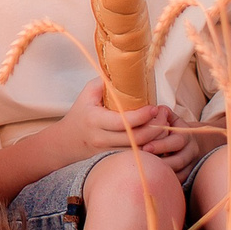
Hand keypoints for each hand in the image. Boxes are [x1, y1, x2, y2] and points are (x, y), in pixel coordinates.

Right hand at [59, 83, 176, 154]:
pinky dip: (149, 148)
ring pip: (138, 150)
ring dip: (156, 139)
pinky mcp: (113, 159)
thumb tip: (127, 70)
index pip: (123, 122)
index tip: (154, 107)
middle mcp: (101, 139)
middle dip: (155, 128)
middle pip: (135, 138)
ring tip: (163, 125)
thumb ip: (106, 82)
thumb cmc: (80, 113)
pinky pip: (136, 156)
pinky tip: (156, 137)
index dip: (142, 116)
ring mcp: (107, 152)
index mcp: (95, 120)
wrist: (66, 141)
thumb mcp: (88, 93)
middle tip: (164, 116)